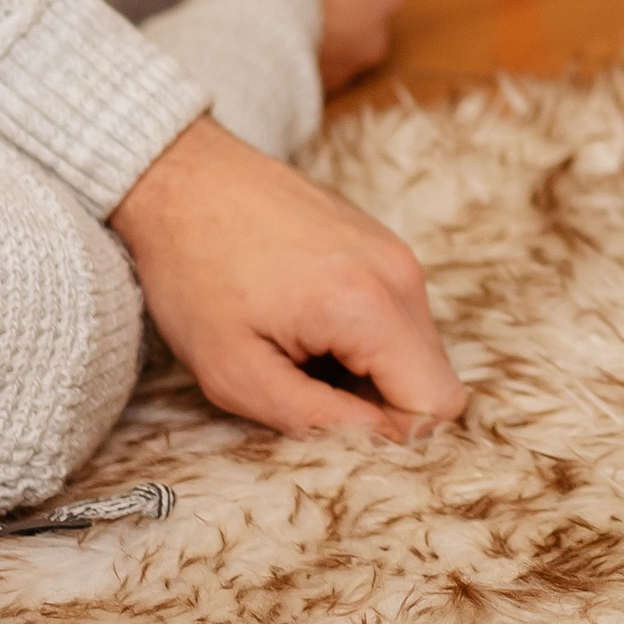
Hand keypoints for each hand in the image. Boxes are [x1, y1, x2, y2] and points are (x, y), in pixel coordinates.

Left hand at [110, 115, 465, 441]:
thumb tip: (379, 444)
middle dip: (382, 404)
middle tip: (307, 391)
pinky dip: (366, 337)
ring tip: (302, 353)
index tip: (333, 428)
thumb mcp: (234, 371)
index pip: (438, 404)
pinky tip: (307, 323)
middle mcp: (401, 275)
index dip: (393, 437)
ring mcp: (398, 253)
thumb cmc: (194, 272)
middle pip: (436, 377)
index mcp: (370, 307)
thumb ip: (316, 419)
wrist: (185, 178)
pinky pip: (401, 314)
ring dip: (372, 370)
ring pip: (418, 348)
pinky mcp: (386, 244)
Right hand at [224, 0, 403, 90]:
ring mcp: (347, 70)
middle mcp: (377, 36)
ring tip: (267, 13)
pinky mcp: (315, 94)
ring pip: (329, 42)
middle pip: (352, 9)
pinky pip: (303, 68)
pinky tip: (260, 40)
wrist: (247, 29)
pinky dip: (288, 56)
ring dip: (306, 28)